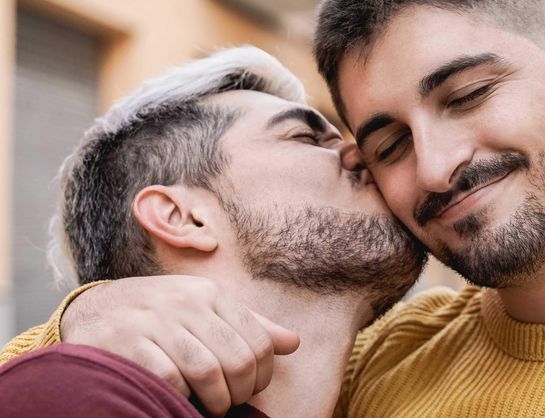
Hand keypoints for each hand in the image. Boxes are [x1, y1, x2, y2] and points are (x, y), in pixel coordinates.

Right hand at [61, 275, 299, 416]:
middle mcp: (185, 303)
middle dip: (241, 392)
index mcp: (210, 294)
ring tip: (212, 406)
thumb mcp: (205, 308)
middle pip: (238, 360)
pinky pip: (170, 381)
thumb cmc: (161, 313)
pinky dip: (181, 397)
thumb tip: (293, 343)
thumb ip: (248, 325)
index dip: (262, 375)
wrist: (95, 308)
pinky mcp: (127, 344)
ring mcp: (155, 322)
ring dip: (216, 402)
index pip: (259, 341)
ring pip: (208, 372)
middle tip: (231, 402)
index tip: (251, 389)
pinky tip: (179, 397)